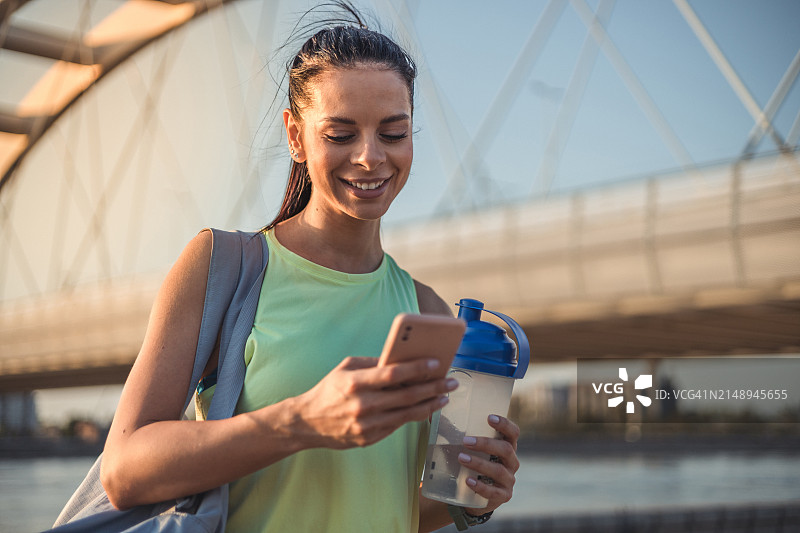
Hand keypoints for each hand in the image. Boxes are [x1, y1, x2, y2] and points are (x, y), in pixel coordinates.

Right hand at [292, 356, 456, 448]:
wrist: (307, 423)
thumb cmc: (329, 390)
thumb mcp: (345, 369)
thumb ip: (372, 363)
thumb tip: (402, 359)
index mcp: (355, 383)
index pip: (393, 374)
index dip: (417, 368)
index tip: (436, 362)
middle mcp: (362, 405)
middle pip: (406, 396)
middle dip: (433, 387)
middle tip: (451, 381)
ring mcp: (366, 425)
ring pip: (407, 414)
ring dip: (429, 404)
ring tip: (444, 395)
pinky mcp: (368, 439)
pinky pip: (397, 425)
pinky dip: (413, 416)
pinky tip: (426, 407)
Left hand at [458, 415, 519, 514]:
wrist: (470, 496)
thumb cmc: (470, 465)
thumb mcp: (468, 450)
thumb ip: (455, 433)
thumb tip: (433, 416)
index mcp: (506, 446)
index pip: (513, 432)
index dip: (504, 424)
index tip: (489, 418)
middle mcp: (511, 462)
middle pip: (506, 449)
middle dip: (485, 444)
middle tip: (465, 440)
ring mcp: (508, 480)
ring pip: (498, 470)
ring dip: (479, 463)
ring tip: (461, 458)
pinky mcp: (502, 496)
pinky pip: (493, 492)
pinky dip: (480, 486)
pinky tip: (468, 481)